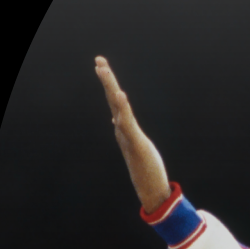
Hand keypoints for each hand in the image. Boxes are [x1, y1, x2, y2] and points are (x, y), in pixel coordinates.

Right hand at [95, 56, 171, 211]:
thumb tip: (116, 118)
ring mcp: (127, 135)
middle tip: (98, 60)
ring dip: (111, 87)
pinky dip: (123, 108)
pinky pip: (128, 123)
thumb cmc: (146, 167)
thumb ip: (126, 130)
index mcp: (124, 126)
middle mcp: (122, 129)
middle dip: (106, 79)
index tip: (101, 64)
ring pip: (118, 107)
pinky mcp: (136, 143)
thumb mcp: (136, 143)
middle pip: (113, 99)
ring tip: (103, 70)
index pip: (115, 100)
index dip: (109, 82)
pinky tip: (120, 95)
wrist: (150, 189)